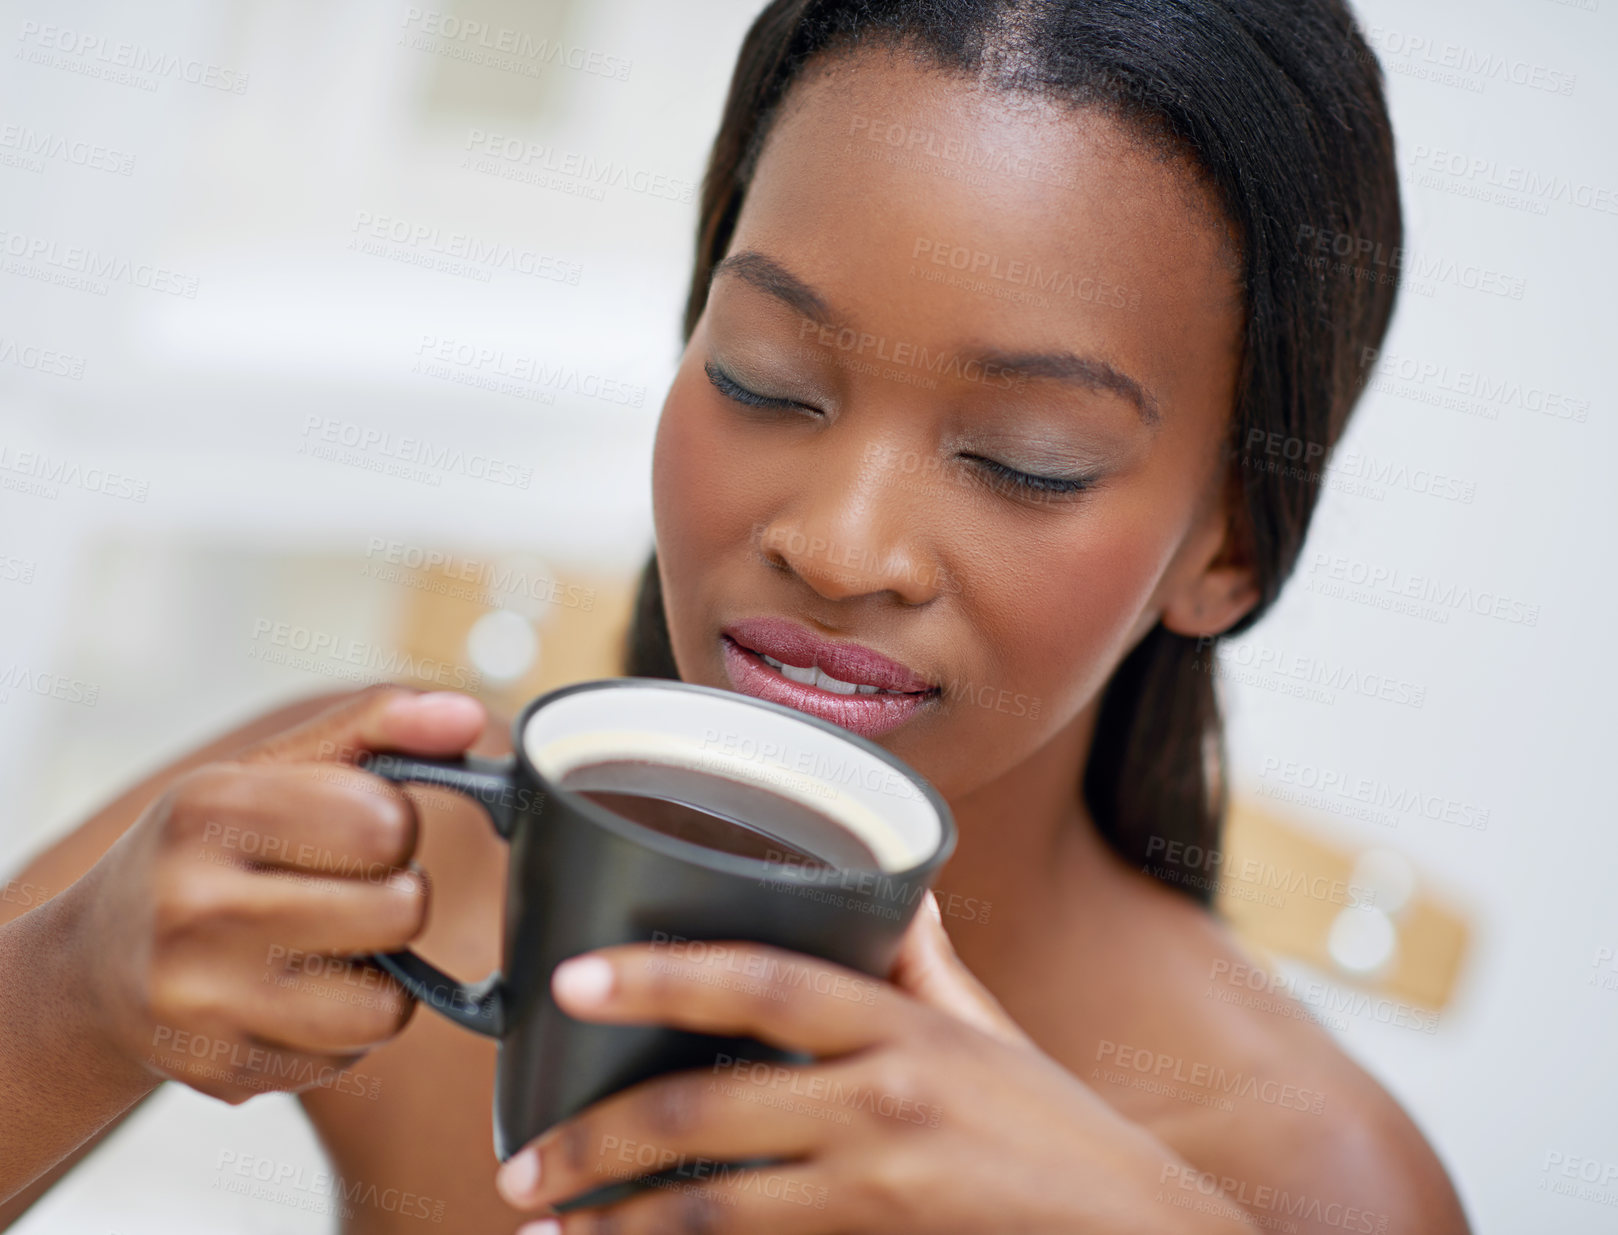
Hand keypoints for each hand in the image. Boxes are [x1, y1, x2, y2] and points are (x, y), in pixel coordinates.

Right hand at [67, 686, 486, 1104]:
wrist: (89, 969)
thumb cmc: (198, 856)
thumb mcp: (268, 771)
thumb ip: (376, 728)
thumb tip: (466, 716)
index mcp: (209, 810)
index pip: (386, 821)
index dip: (393, 825)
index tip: (356, 830)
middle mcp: (196, 907)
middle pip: (401, 909)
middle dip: (391, 896)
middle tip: (338, 890)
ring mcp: (205, 1001)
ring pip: (388, 1003)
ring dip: (378, 973)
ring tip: (323, 946)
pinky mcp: (224, 1073)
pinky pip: (352, 1053)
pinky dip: (342, 1025)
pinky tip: (289, 995)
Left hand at [494, 895, 1252, 1232]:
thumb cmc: (1062, 1135)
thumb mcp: (994, 1034)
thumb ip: (927, 964)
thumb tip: (892, 886)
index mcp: (907, 1026)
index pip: (764, 978)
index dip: (662, 973)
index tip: (571, 982)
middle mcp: (887, 1100)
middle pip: (709, 1108)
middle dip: (597, 1138)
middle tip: (523, 1157)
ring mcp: (883, 1185)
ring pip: (714, 1207)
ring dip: (618, 1221)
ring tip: (549, 1221)